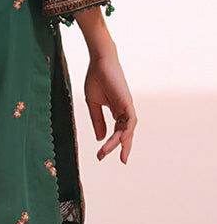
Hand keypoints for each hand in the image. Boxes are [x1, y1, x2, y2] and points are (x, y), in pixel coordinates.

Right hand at [84, 47, 135, 162]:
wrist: (99, 61)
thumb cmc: (96, 79)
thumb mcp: (93, 104)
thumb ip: (97, 121)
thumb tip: (100, 139)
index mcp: (117, 111)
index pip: (117, 132)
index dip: (112, 144)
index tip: (101, 156)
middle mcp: (124, 111)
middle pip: (125, 133)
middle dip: (121, 148)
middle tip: (121, 162)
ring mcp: (127, 107)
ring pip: (128, 130)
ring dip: (119, 142)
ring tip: (108, 152)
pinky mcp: (127, 102)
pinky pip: (130, 120)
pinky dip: (126, 131)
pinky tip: (119, 139)